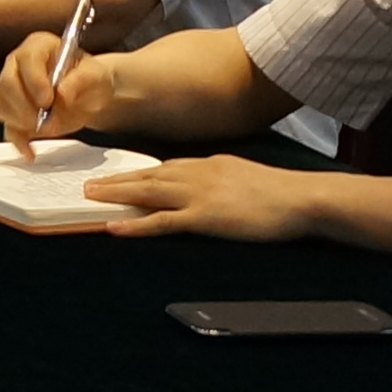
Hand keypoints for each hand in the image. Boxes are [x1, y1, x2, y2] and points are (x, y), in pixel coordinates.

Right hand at [0, 33, 118, 146]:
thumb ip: (81, 80)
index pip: (27, 60)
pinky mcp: (12, 110)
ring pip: (0, 104)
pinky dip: (17, 140)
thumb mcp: (96, 75)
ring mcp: (11, 87)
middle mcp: (18, 63)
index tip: (48, 101)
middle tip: (45, 120)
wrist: (90, 95)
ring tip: (45, 129)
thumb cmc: (92, 78)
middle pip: (6, 83)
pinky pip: (5, 125)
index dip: (34, 81)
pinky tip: (31, 151)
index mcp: (38, 46)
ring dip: (19, 121)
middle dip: (24, 106)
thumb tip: (61, 93)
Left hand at [85, 155, 321, 242]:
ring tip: (89, 198)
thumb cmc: (281, 193)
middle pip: (148, 175)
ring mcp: (199, 194)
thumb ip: (221, 180)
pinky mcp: (204, 217)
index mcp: (209, 164)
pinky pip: (161, 221)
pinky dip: (135, 224)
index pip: (165, 166)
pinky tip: (115, 227)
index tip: (117, 175)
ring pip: (147, 192)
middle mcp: (198, 173)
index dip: (137, 172)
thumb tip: (208, 190)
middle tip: (88, 184)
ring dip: (116, 195)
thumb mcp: (244, 176)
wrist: (302, 198)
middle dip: (116, 180)